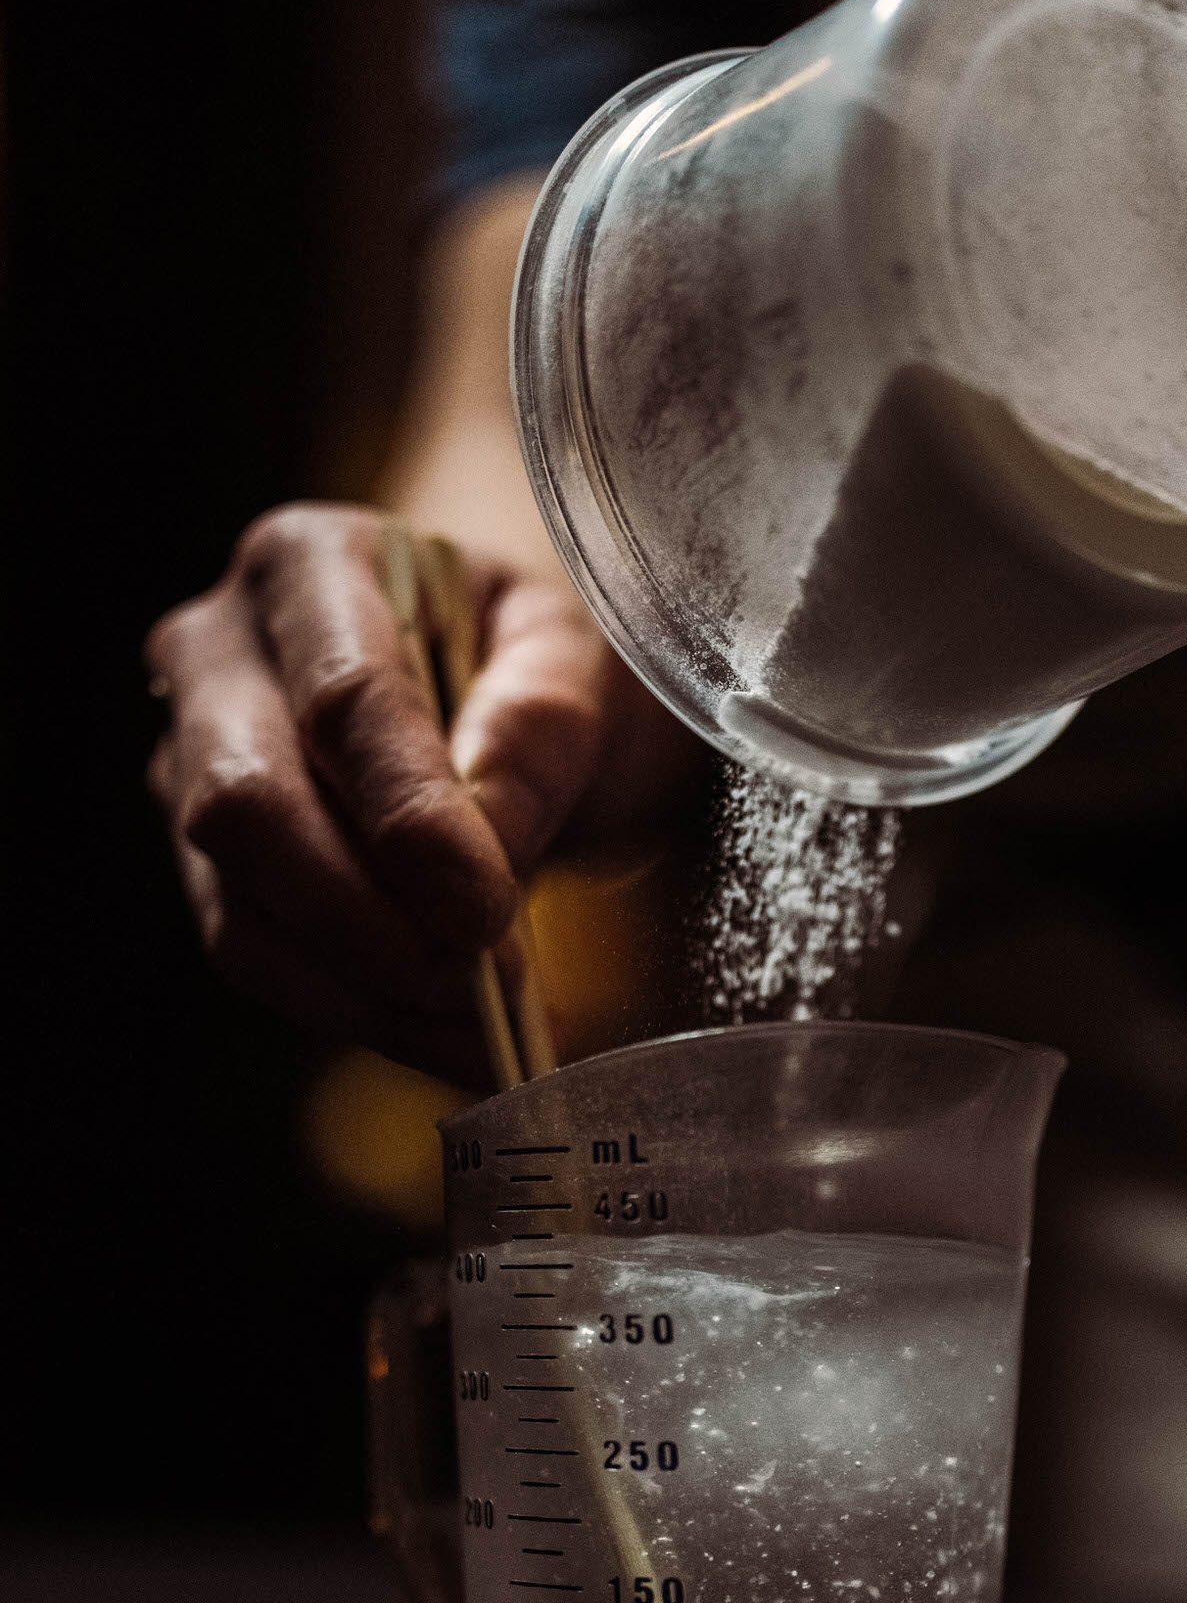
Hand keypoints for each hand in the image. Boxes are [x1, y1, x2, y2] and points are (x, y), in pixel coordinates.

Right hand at [148, 502, 691, 1083]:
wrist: (501, 688)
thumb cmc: (536, 660)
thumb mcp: (576, 656)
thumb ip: (540, 721)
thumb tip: (485, 838)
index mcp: (311, 563)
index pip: (342, 700)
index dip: (410, 818)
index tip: (485, 910)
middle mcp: (219, 654)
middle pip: (245, 807)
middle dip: (368, 918)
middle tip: (487, 980)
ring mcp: (194, 765)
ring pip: (237, 905)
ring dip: (366, 988)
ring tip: (484, 1027)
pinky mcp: (212, 864)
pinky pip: (258, 959)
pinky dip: (359, 1013)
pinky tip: (450, 1039)